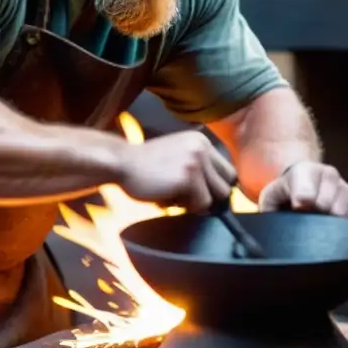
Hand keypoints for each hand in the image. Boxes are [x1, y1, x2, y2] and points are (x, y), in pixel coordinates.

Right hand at [119, 130, 233, 211]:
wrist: (121, 162)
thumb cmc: (145, 165)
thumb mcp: (178, 154)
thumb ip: (198, 166)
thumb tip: (219, 193)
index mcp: (201, 141)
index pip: (227, 170)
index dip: (217, 185)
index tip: (204, 193)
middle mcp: (202, 148)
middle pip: (227, 184)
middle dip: (211, 196)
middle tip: (189, 199)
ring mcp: (196, 162)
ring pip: (216, 196)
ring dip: (197, 203)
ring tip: (175, 197)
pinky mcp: (188, 178)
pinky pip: (202, 203)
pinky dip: (186, 207)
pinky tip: (168, 198)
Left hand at [257, 161, 347, 217]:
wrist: (302, 185)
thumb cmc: (284, 194)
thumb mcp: (271, 196)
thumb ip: (269, 206)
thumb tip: (276, 223)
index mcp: (305, 170)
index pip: (306, 192)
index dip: (300, 204)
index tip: (296, 209)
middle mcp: (328, 174)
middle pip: (324, 204)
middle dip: (313, 215)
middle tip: (305, 217)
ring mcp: (343, 186)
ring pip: (339, 211)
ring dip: (326, 221)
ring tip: (315, 220)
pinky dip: (339, 224)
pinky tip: (327, 223)